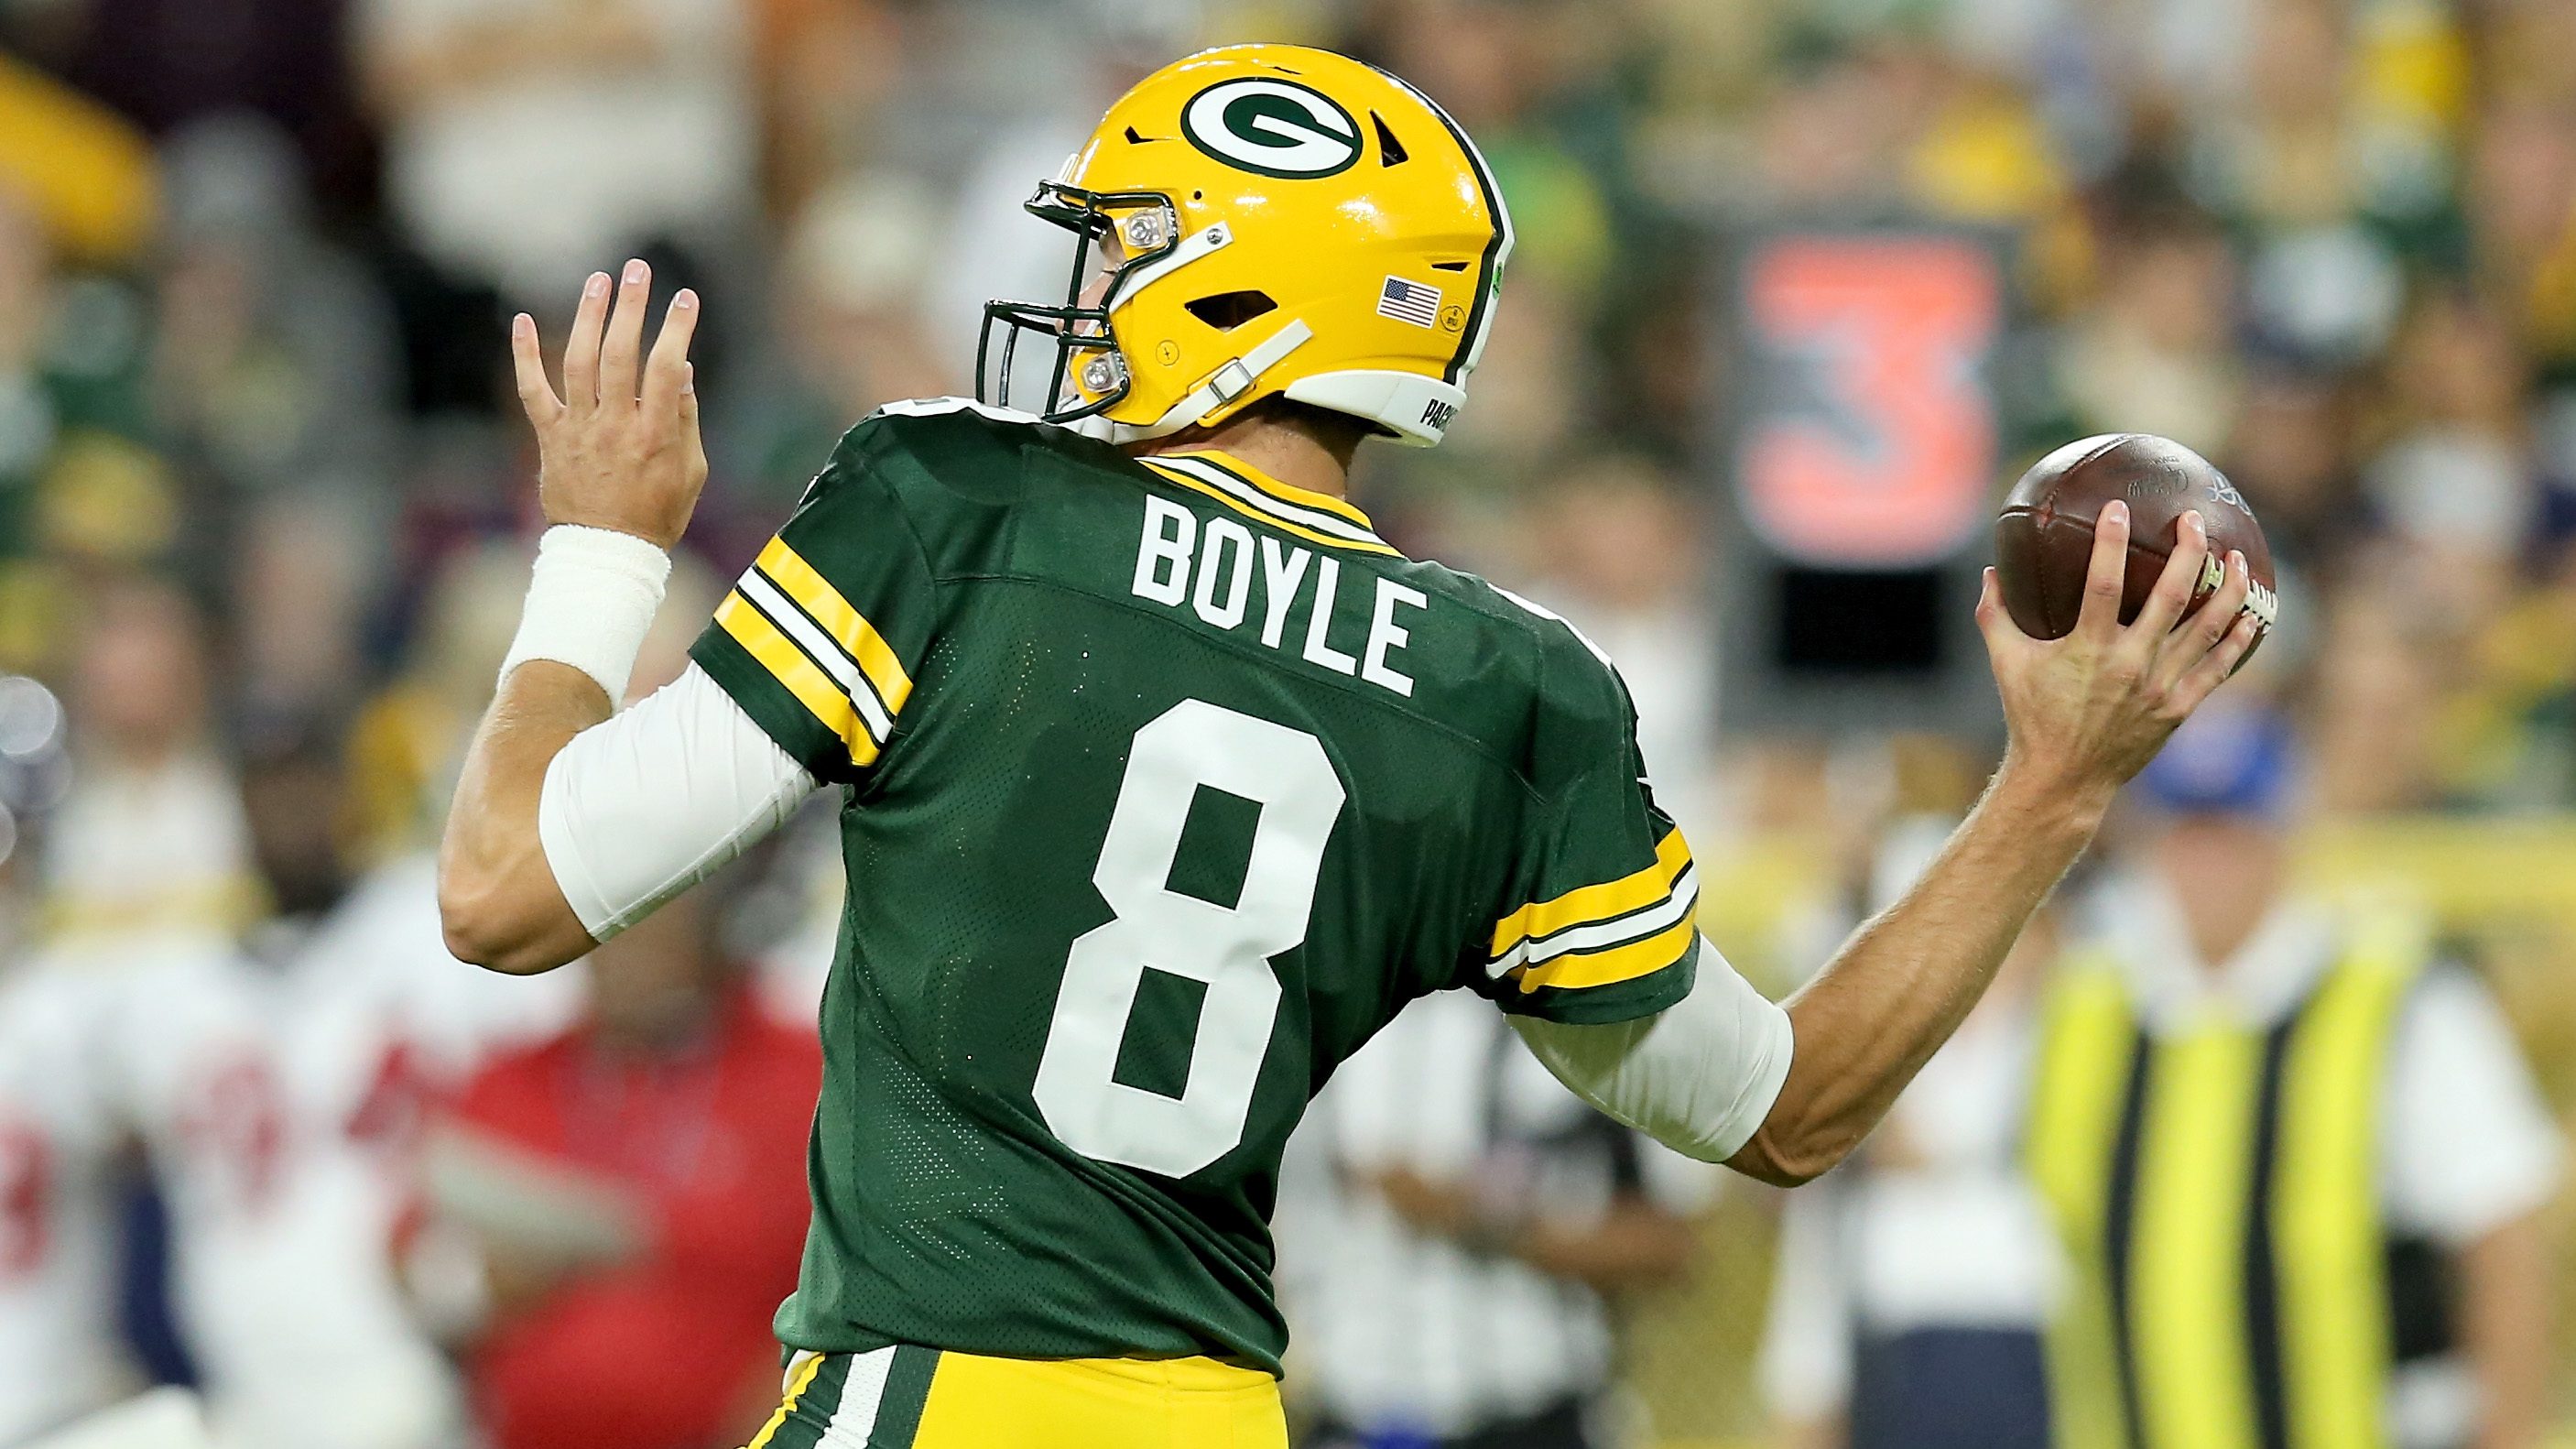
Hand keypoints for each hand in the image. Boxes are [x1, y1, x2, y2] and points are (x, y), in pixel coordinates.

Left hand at [511, 259, 707, 548]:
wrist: (607, 553)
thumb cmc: (657, 514)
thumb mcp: (691, 472)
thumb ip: (686, 420)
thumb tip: (683, 371)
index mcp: (655, 435)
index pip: (668, 368)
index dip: (678, 328)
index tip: (686, 297)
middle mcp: (614, 426)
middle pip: (621, 354)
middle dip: (631, 307)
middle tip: (637, 270)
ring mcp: (579, 430)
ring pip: (579, 362)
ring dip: (588, 317)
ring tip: (599, 281)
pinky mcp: (550, 437)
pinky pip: (532, 391)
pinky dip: (525, 355)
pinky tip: (524, 320)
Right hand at [1975, 501, 2262, 811]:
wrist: (2063, 778)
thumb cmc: (2031, 717)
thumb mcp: (2006, 664)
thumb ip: (1995, 615)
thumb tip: (1990, 571)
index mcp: (2088, 649)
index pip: (2104, 584)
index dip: (2112, 543)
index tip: (2120, 508)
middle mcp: (2130, 664)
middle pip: (2171, 597)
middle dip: (2187, 552)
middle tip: (2192, 520)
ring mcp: (2160, 686)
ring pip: (2207, 628)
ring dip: (2225, 588)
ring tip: (2234, 556)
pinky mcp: (2178, 707)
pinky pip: (2218, 667)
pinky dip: (2237, 639)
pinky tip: (2249, 614)